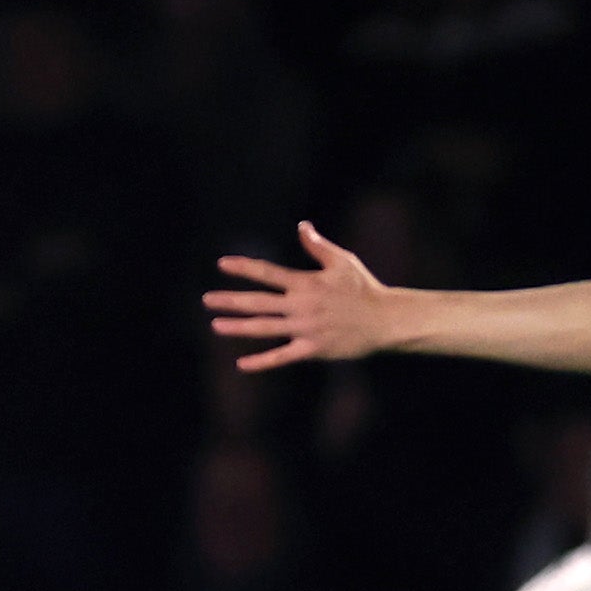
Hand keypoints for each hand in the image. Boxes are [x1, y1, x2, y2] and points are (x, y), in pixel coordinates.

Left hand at [205, 221, 397, 369]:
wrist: (384, 320)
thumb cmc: (363, 288)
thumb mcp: (342, 261)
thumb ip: (318, 246)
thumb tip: (302, 227)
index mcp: (306, 283)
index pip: (267, 273)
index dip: (243, 268)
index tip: (222, 264)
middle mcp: (301, 306)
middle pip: (258, 302)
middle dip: (230, 300)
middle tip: (206, 300)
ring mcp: (305, 329)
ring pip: (264, 329)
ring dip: (238, 327)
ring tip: (215, 325)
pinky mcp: (312, 349)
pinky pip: (282, 357)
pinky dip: (262, 362)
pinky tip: (242, 364)